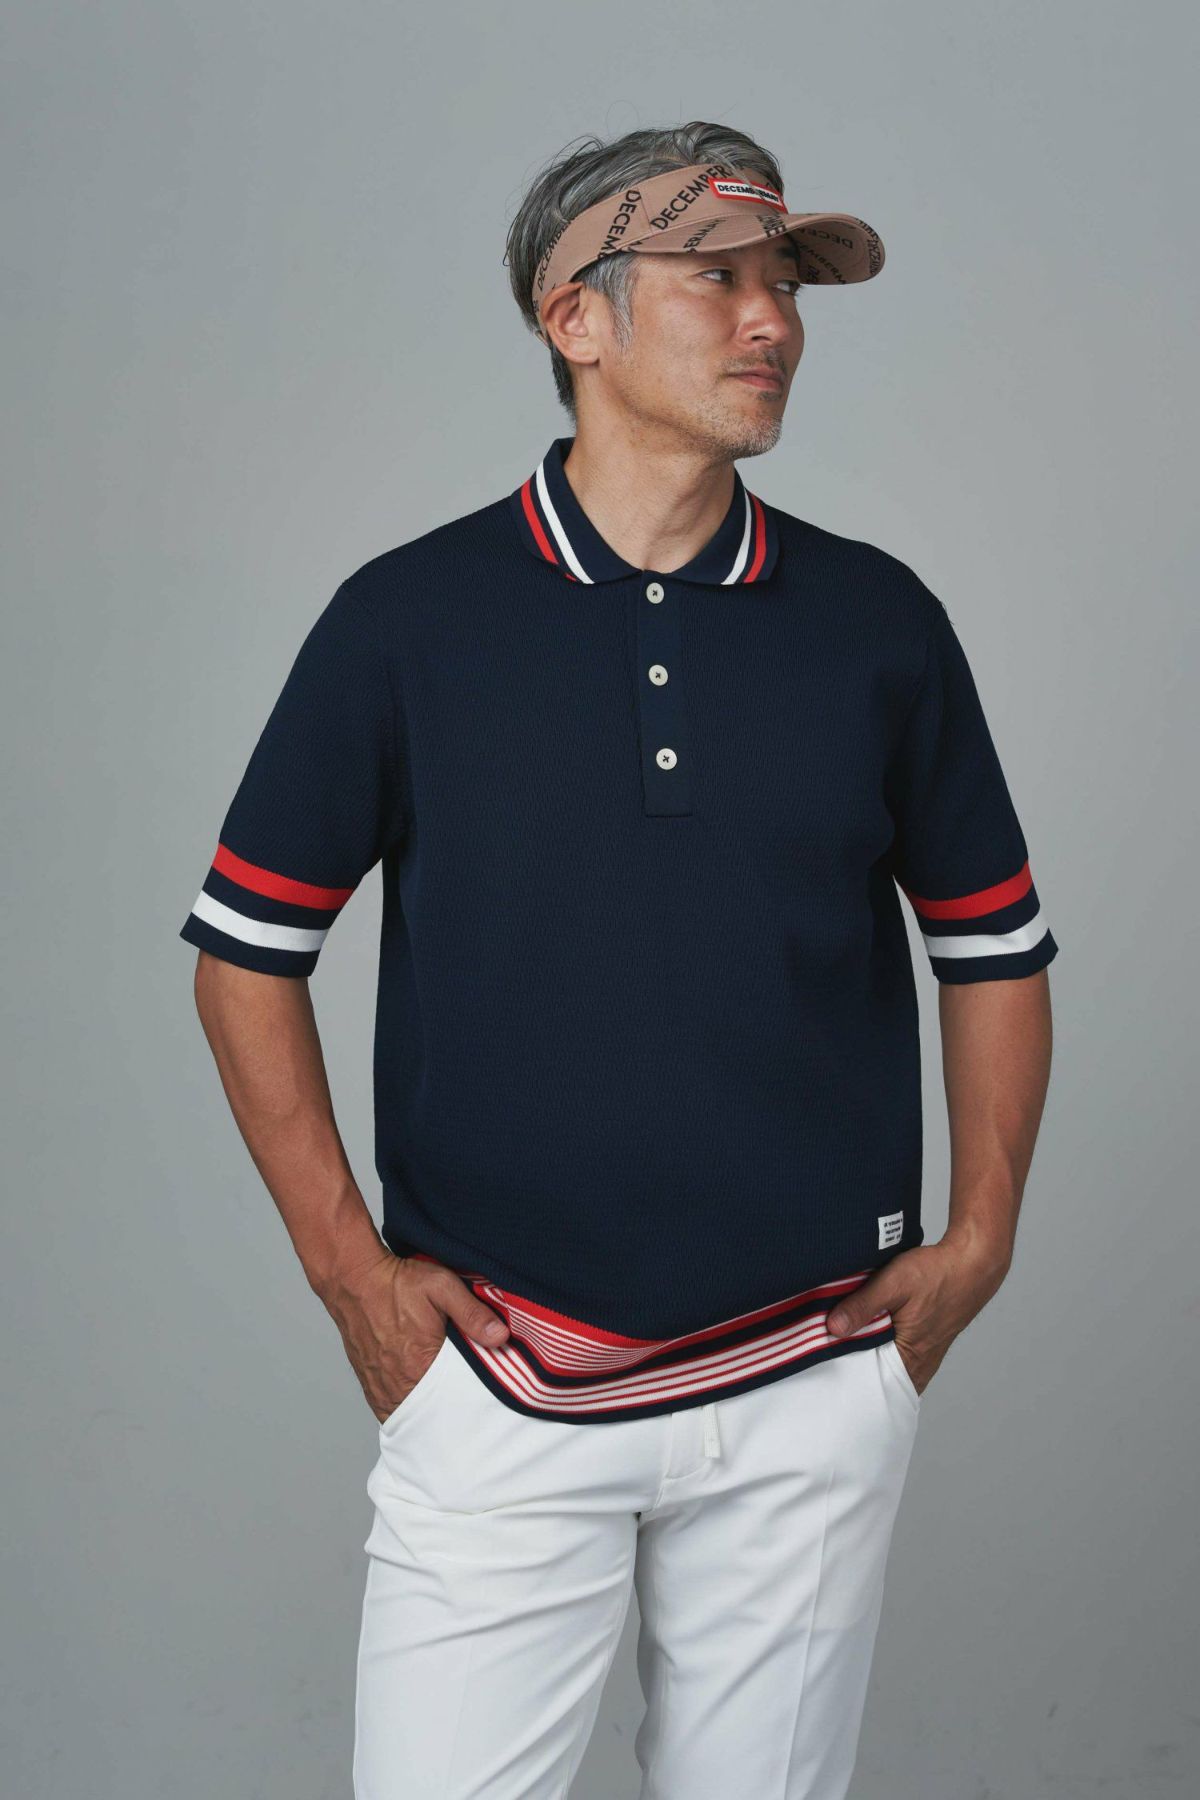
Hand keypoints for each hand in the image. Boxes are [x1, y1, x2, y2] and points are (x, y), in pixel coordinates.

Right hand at [317, 1248, 510, 1423]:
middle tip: (469, 1402)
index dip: (473, 1397)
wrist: (353, 1279)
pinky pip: (391, 1411)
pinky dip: (408, 1409)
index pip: (457, 1398)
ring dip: (428, 1411)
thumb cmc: (396, 1282)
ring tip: (446, 1402)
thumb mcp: (442, 1286)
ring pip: (412, 1415)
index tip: (485, 1394)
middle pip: (434, 1411)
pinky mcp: (369, 1384)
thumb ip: (472, 1313)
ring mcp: (380, 1387)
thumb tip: (500, 1337)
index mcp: (420, 1364)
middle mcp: (397, 1383)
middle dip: (452, 1408)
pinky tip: (421, 1400)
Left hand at [824, 1231, 1011, 1396]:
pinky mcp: (921, 1344)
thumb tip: (832, 1328)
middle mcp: (918, 1366)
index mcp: (911, 1360)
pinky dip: (875, 1344)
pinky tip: (862, 1329)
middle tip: (820, 1350)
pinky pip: (892, 1353)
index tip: (818, 1362)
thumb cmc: (938, 1273)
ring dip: (862, 1352)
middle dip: (848, 1365)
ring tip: (837, 1339)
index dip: (842, 1374)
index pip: (869, 1384)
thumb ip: (863, 1305)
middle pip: (874, 1377)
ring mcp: (921, 1357)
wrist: (972, 1263)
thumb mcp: (894, 1283)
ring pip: (882, 1364)